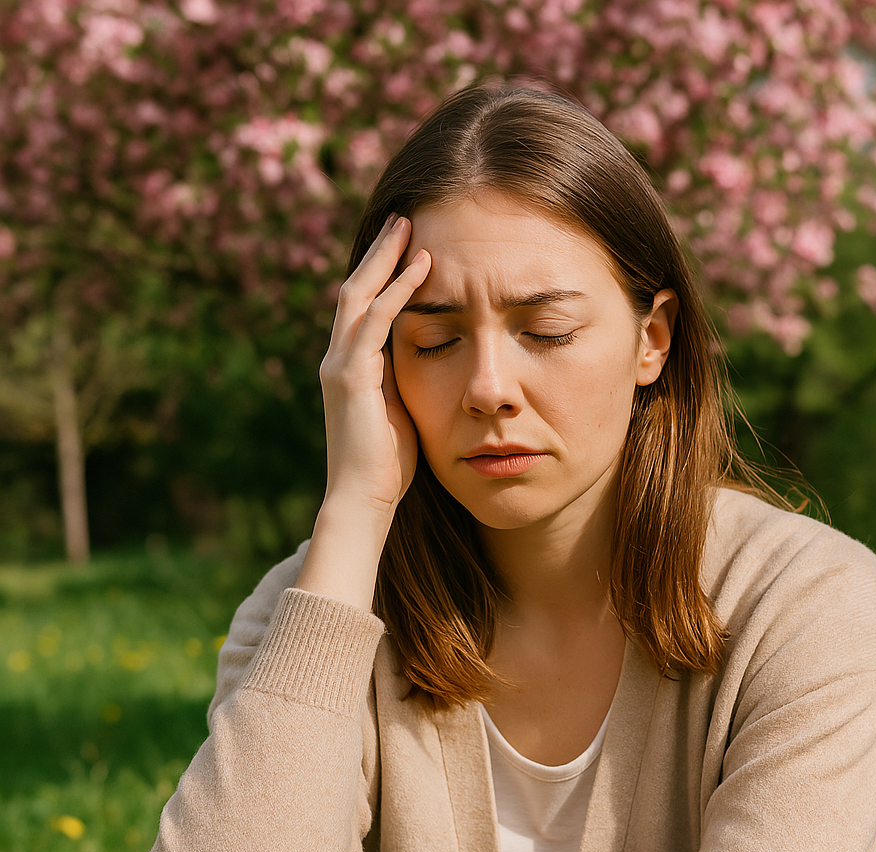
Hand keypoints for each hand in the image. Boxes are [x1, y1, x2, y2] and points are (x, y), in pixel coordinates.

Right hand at [321, 214, 430, 517]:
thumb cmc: (387, 466)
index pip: (362, 308)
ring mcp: (340, 366)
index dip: (381, 274)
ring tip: (408, 227)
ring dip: (385, 259)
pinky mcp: (351, 377)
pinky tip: (421, 268)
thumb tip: (427, 362)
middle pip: (355, 290)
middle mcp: (337, 360)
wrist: (363, 499)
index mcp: (349, 368)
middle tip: (402, 218)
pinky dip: (397, 291)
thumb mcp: (399, 412)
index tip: (405, 247)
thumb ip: (402, 383)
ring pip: (359, 296)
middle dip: (379, 253)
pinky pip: (374, 322)